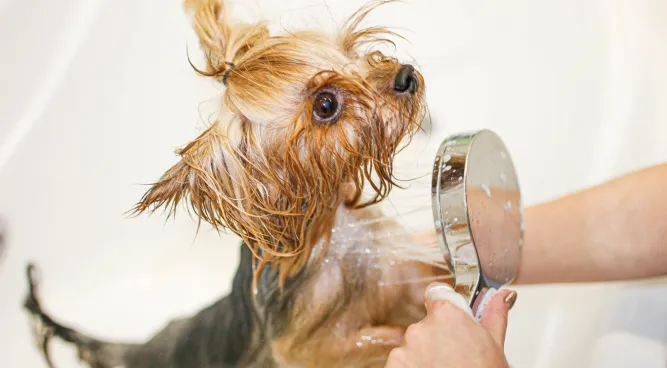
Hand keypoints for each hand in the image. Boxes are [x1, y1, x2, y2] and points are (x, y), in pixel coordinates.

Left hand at [384, 283, 516, 367]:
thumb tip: (501, 296)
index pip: (436, 294)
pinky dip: (412, 367)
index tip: (451, 320)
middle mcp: (421, 327)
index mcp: (447, 314)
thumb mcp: (495, 346)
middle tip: (455, 356)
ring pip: (413, 345)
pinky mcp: (394, 365)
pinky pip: (402, 362)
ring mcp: (405, 348)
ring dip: (424, 354)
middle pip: (426, 324)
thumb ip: (493, 315)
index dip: (444, 307)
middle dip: (437, 337)